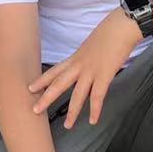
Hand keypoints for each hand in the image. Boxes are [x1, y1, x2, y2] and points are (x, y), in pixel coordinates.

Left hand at [29, 9, 138, 127]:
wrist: (122, 26)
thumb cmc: (111, 30)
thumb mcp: (93, 43)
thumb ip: (89, 54)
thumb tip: (91, 60)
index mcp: (76, 56)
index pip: (55, 70)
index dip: (42, 80)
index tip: (30, 88)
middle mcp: (80, 64)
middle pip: (59, 84)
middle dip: (46, 97)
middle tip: (34, 110)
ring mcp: (91, 70)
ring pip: (77, 94)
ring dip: (72, 112)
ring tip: (67, 126)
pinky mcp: (104, 74)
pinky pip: (97, 96)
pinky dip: (95, 110)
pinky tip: (93, 120)